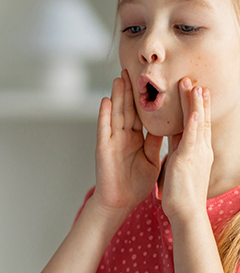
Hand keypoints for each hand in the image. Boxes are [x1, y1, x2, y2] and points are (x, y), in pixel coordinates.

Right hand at [93, 69, 162, 214]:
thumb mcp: (152, 159)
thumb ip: (156, 142)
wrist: (120, 202)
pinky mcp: (103, 148)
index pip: (141, 114)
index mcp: (136, 139)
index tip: (149, 81)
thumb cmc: (135, 184)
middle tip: (130, 70)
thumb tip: (168, 125)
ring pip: (116, 114)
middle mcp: (123, 137)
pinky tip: (105, 101)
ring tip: (118, 78)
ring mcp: (112, 141)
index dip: (144, 98)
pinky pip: (104, 129)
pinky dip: (104, 115)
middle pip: (127, 109)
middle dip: (128, 90)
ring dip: (116, 96)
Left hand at [161, 78, 212, 223]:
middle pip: (199, 119)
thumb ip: (178, 151)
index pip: (196, 124)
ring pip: (197, 123)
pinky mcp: (188, 159)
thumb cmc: (181, 193)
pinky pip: (191, 138)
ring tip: (193, 85)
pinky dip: (193, 123)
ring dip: (195, 104)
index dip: (195, 107)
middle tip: (194, 81)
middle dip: (196, 99)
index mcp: (196, 151)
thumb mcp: (179, 166)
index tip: (194, 91)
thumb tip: (174, 141)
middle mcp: (200, 149)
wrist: (186, 212)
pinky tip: (194, 111)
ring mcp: (196, 153)